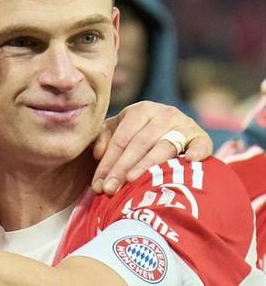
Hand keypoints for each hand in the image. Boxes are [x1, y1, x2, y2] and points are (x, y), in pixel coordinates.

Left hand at [91, 101, 211, 194]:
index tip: (97, 184)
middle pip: (139, 143)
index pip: (120, 139)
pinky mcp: (201, 136)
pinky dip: (196, 151)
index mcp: (140, 110)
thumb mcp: (118, 131)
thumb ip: (105, 139)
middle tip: (109, 189)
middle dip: (121, 168)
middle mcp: (163, 114)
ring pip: (163, 147)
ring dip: (146, 165)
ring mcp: (184, 124)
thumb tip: (98, 154)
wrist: (174, 131)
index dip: (107, 162)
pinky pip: (201, 144)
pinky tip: (189, 162)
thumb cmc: (139, 134)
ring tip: (132, 181)